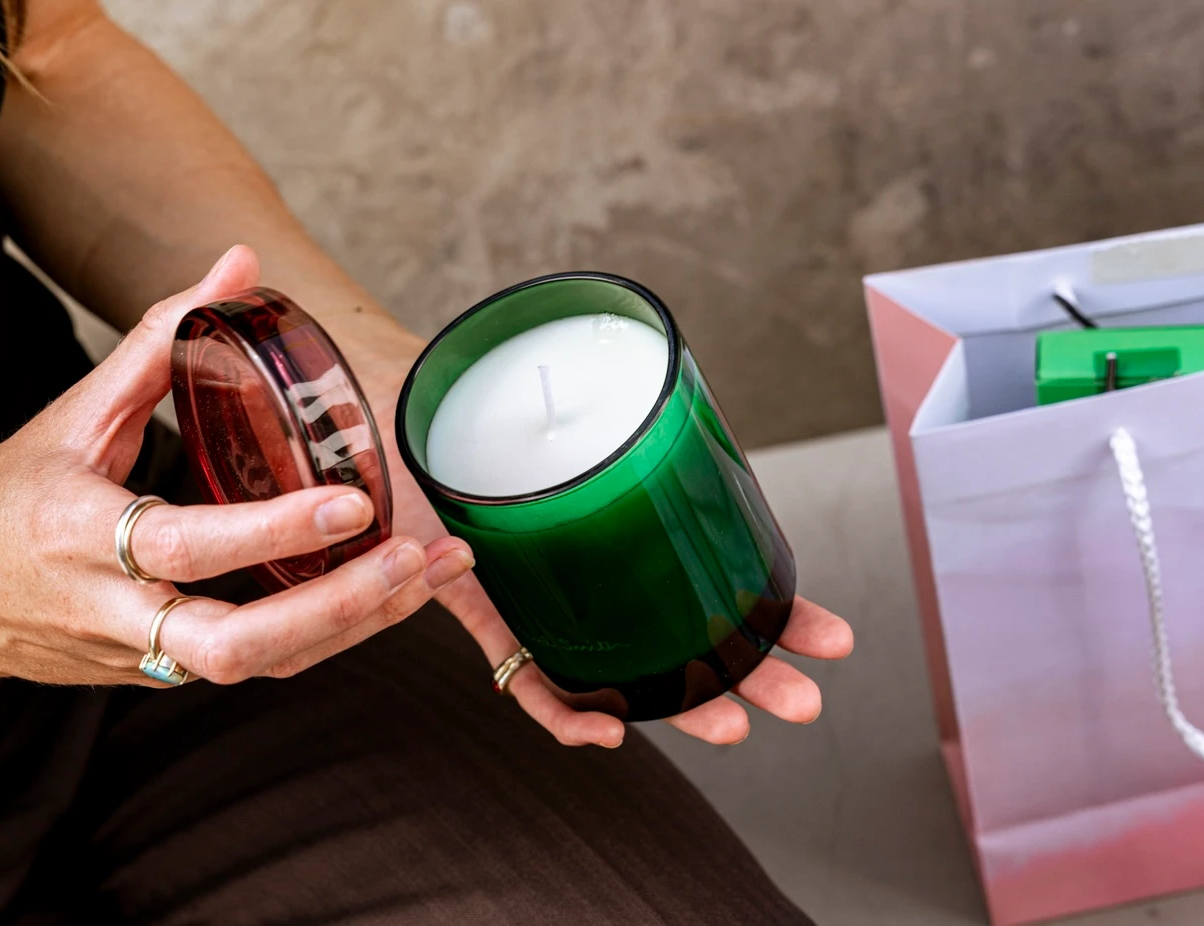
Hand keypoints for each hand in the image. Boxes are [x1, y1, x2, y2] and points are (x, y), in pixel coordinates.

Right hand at [0, 246, 474, 704]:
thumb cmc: (11, 501)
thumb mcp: (72, 412)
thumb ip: (158, 339)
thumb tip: (237, 266)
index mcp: (82, 538)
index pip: (187, 546)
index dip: (272, 533)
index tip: (353, 505)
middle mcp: (116, 613)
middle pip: (236, 647)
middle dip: (337, 610)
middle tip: (414, 560)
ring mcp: (146, 655)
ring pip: (262, 667)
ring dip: (357, 626)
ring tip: (433, 573)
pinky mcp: (168, 673)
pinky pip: (260, 665)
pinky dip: (331, 633)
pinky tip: (389, 594)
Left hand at [323, 310, 855, 749]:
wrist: (374, 395)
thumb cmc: (462, 392)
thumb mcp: (548, 399)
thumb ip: (594, 401)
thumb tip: (657, 372)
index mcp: (618, 522)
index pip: (710, 578)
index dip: (771, 613)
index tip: (829, 637)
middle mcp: (590, 565)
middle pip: (680, 635)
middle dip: (746, 673)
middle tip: (802, 701)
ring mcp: (545, 593)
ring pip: (619, 670)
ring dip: (674, 705)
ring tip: (731, 728)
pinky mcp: (482, 607)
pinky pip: (526, 674)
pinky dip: (562, 709)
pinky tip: (608, 731)